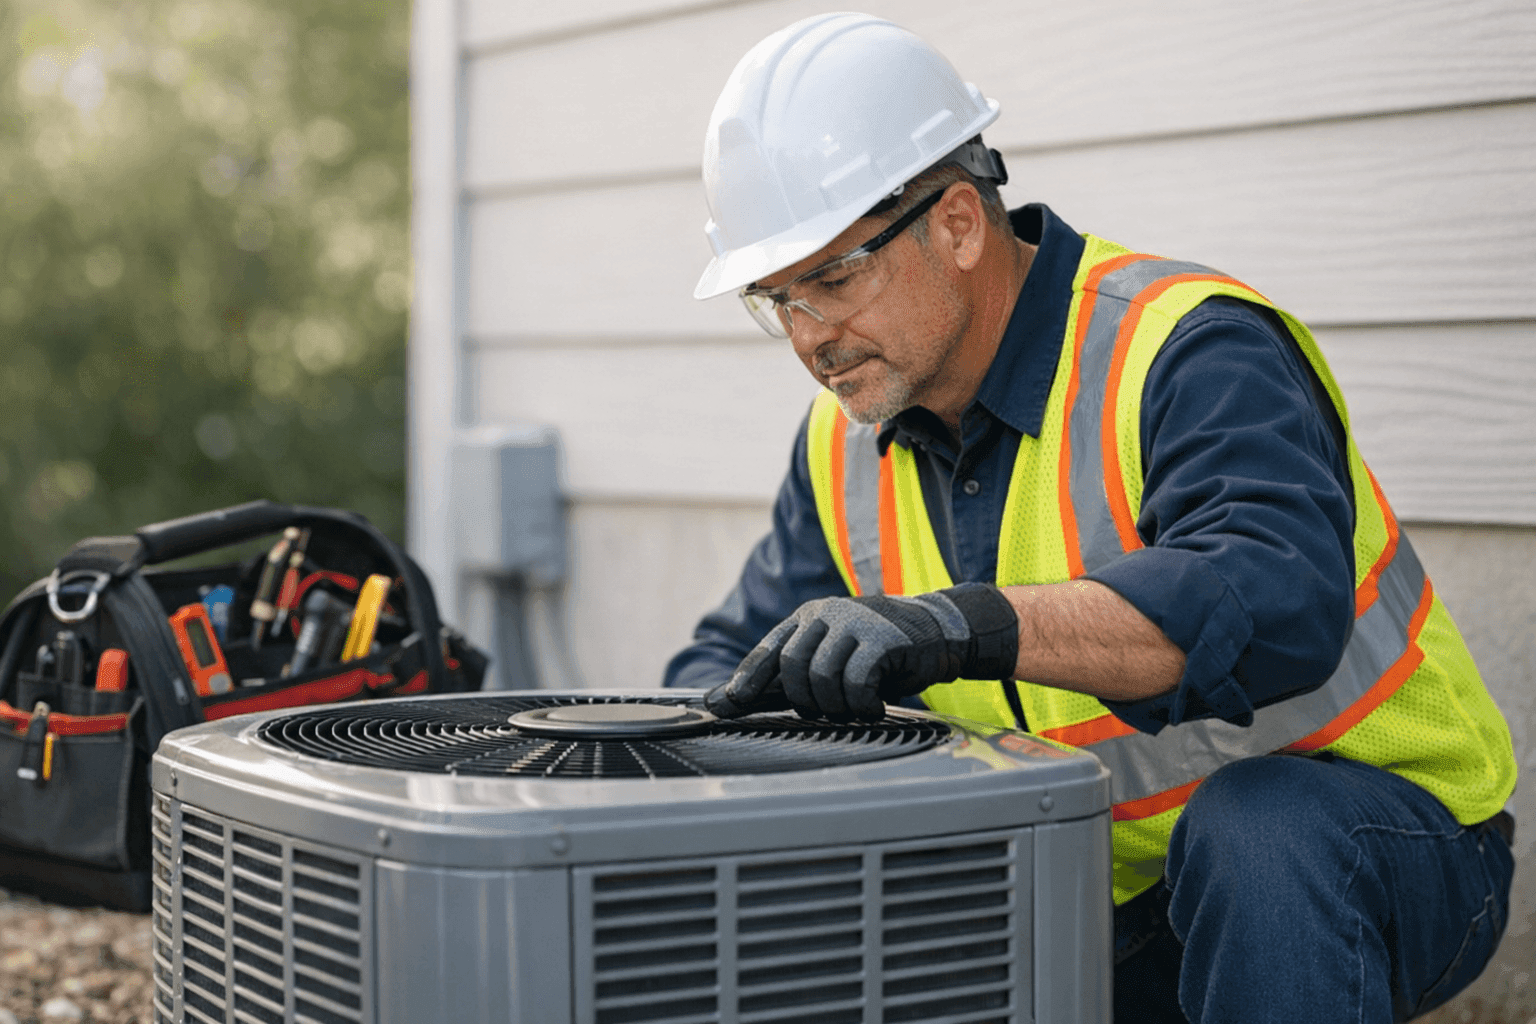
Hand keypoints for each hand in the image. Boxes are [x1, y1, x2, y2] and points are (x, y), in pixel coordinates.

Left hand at [705, 583, 1018, 721]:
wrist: (940, 633)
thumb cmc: (880, 653)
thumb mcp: (833, 657)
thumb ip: (789, 677)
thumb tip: (724, 700)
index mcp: (810, 617)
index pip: (768, 649)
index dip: (746, 680)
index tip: (726, 705)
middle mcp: (828, 613)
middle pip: (793, 666)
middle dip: (804, 700)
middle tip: (826, 712)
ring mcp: (856, 622)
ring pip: (823, 677)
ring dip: (837, 706)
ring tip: (855, 708)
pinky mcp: (883, 637)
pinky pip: (856, 682)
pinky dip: (862, 704)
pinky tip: (874, 706)